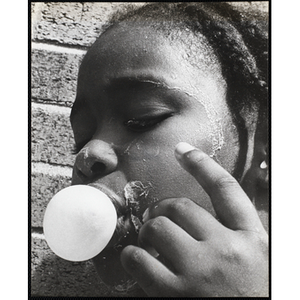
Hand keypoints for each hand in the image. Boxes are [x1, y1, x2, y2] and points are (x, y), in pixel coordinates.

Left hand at [120, 142, 268, 296]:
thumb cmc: (256, 292)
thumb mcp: (260, 258)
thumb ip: (240, 233)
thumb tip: (214, 213)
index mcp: (252, 238)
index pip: (225, 189)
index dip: (201, 164)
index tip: (182, 149)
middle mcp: (227, 249)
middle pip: (181, 206)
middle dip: (164, 209)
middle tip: (158, 218)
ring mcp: (201, 272)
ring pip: (158, 228)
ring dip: (148, 230)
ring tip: (149, 240)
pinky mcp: (177, 295)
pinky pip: (141, 261)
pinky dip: (133, 256)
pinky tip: (136, 259)